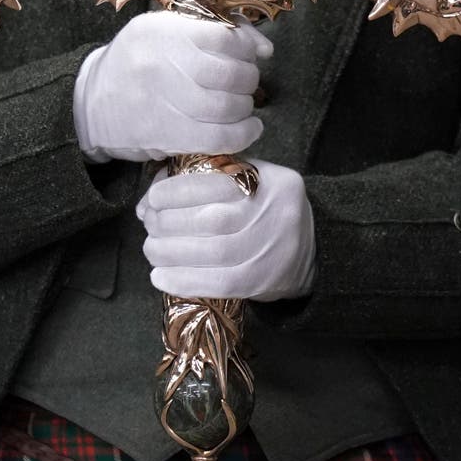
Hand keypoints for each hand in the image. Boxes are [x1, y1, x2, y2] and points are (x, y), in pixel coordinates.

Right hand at [73, 10, 271, 162]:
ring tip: (243, 105)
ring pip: (227, 109)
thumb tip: (264, 49)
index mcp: (162, 33)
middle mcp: (161, 66)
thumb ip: (215, 31)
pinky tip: (248, 128)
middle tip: (246, 82)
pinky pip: (217, 139)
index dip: (247, 48)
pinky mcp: (165, 136)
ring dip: (246, 108)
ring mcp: (162, 104)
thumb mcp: (165, 31)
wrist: (90, 104)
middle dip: (249, 80)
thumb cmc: (137, 62)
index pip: (223, 38)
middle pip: (229, 75)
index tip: (250, 55)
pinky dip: (243, 135)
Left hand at [137, 158, 314, 301]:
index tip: (153, 198)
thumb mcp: (248, 181)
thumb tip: (154, 192)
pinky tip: (160, 277)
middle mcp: (275, 213)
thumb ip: (208, 176)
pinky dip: (185, 281)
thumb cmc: (264, 210)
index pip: (217, 183)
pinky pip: (219, 284)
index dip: (177, 192)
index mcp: (269, 181)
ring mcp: (271, 249)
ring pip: (214, 253)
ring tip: (151, 249)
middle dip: (169, 223)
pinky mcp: (262, 281)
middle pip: (213, 220)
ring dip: (171, 253)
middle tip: (149, 225)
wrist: (311, 249)